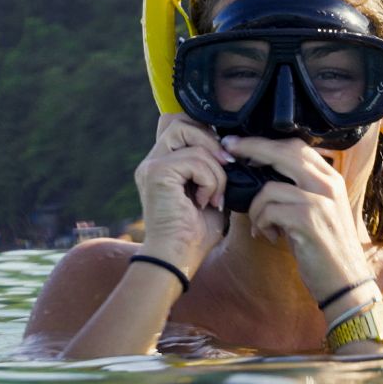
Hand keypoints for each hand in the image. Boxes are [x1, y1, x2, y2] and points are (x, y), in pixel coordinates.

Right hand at [135, 114, 233, 269]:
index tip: (222, 159)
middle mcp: (153, 160)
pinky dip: (210, 181)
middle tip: (224, 169)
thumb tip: (231, 148)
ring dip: (214, 168)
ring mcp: (151, 165)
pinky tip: (205, 202)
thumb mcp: (210, 193)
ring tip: (214, 195)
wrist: (178, 261)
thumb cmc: (194, 235)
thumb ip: (213, 169)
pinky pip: (195, 160)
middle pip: (184, 121)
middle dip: (211, 142)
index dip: (204, 132)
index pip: (180, 124)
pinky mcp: (156, 173)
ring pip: (193, 139)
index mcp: (163, 164)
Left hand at [220, 135, 370, 305]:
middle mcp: (328, 184)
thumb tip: (264, 174)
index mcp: (331, 178)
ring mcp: (320, 201)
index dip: (267, 142)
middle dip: (252, 148)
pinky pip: (269, 210)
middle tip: (230, 151)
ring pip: (269, 188)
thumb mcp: (319, 210)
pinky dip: (262, 223)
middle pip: (283, 152)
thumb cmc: (326, 248)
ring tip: (262, 225)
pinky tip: (270, 236)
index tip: (242, 143)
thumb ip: (299, 188)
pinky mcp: (308, 220)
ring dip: (256, 208)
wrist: (347, 282)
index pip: (296, 146)